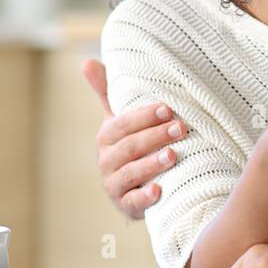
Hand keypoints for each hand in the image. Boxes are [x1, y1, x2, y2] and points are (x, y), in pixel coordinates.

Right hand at [82, 58, 184, 219]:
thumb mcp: (120, 120)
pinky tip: (159, 190)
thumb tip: (86, 62)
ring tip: (174, 155)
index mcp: (106, 138)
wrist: (137, 186)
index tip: (167, 108)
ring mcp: (115, 185)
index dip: (142, 116)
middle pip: (129, 147)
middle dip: (154, 136)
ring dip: (152, 163)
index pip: (121, 125)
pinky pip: (133, 202)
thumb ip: (107, 93)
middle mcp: (106, 161)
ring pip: (131, 173)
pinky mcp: (126, 206)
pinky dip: (145, 196)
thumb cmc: (132, 146)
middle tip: (180, 128)